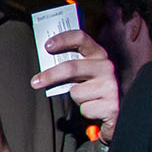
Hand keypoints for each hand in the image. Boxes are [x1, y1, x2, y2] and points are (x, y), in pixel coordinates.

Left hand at [34, 29, 119, 143]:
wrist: (116, 112)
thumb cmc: (93, 89)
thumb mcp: (84, 73)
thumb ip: (71, 66)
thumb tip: (45, 66)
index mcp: (98, 55)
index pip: (81, 39)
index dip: (63, 39)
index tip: (47, 46)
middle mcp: (106, 67)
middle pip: (72, 68)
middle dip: (50, 75)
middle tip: (35, 82)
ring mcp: (111, 86)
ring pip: (76, 92)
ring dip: (74, 98)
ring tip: (86, 99)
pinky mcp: (111, 105)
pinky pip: (84, 109)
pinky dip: (84, 111)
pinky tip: (94, 109)